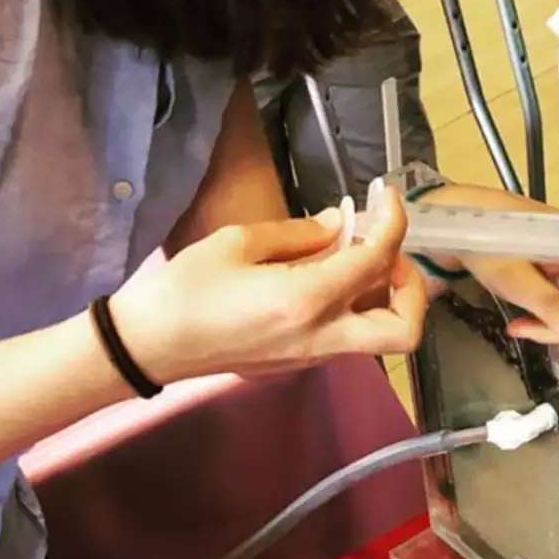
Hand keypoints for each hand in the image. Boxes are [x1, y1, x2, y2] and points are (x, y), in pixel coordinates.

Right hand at [111, 188, 427, 382]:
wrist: (146, 346)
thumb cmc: (185, 290)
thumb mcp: (238, 243)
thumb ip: (299, 233)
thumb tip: (340, 224)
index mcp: (308, 301)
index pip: (376, 261)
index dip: (394, 223)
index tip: (389, 196)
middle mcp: (322, 337)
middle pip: (404, 330)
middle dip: (412, 288)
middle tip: (387, 250)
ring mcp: (312, 357)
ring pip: (380, 337)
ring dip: (384, 297)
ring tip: (356, 255)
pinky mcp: (298, 363)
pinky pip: (349, 337)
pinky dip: (356, 306)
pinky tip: (328, 275)